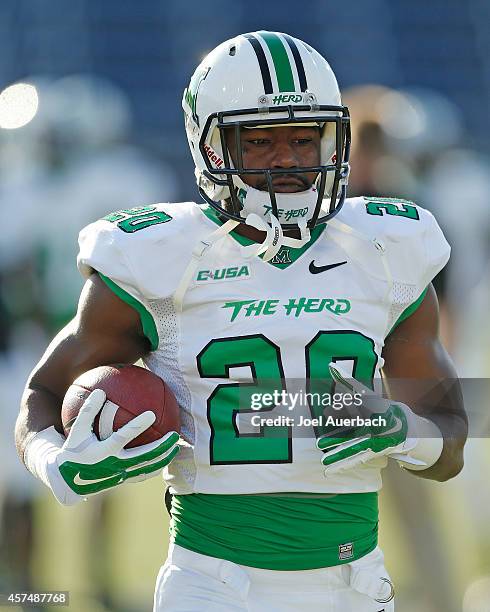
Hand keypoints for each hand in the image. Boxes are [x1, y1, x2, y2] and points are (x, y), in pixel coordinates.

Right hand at [48, 389, 179, 503]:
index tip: (151, 414)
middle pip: (144, 457)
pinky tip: (166, 458)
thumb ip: (88, 411)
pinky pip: (144, 474)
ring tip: (177, 447)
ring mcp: (121, 476)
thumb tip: (100, 391)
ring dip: (164, 458)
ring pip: (148, 468)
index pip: (123, 437)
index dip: (137, 426)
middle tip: (175, 435)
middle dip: (162, 447)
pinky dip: (156, 466)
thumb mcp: (77, 431)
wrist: (68, 482)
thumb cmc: (73, 451)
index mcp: (103, 452)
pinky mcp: (124, 481)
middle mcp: (114, 465)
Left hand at [317, 363, 421, 474]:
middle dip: (337, 438)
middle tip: (319, 443)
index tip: (326, 412)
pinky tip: (328, 471)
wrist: (405, 428)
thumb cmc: (380, 407)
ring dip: (339, 456)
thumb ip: (347, 381)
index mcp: (374, 410)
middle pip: (354, 432)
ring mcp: (374, 442)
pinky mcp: (372, 453)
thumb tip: (330, 366)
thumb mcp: (366, 393)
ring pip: (354, 449)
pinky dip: (343, 466)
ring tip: (322, 461)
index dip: (342, 410)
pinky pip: (355, 460)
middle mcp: (375, 427)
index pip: (356, 410)